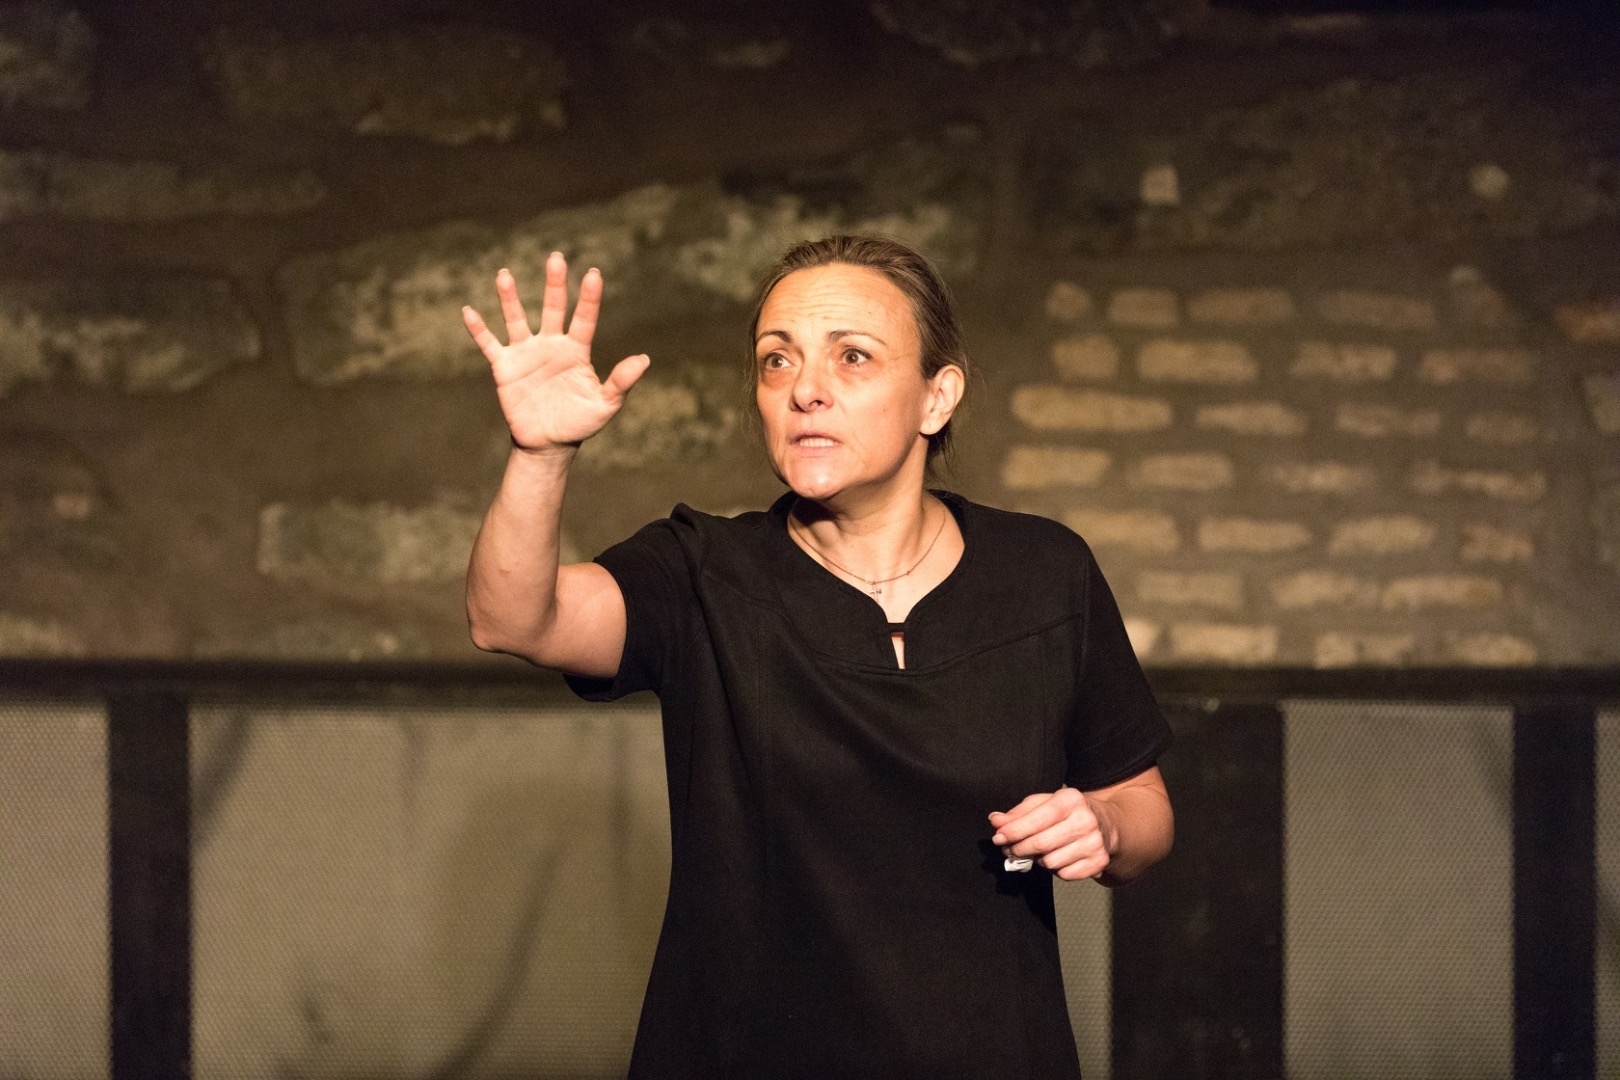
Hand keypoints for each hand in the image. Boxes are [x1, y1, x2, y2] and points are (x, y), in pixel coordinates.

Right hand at [462, 251, 649, 453]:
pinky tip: (468, 311)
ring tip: (504, 275)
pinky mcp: (504, 367)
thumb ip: (621, 382)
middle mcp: (551, 345)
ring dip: (510, 298)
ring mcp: (526, 353)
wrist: (548, 444)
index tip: (594, 274)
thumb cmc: (579, 422)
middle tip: (556, 258)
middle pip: (553, 308)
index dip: (589, 298)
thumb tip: (645, 359)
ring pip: (517, 319)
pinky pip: (489, 344)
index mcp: (576, 351)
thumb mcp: (605, 405)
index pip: (584, 319)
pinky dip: (478, 330)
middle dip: (554, 284)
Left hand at [989, 787, 1112, 881]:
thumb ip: (1017, 813)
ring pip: (1051, 862)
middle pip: (1041, 844)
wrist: (1105, 824)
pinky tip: (1057, 857)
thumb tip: (995, 820)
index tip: (999, 838)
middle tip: (1010, 850)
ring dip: (1038, 860)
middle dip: (1019, 849)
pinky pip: (1064, 875)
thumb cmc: (1067, 813)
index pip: (1036, 819)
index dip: (1013, 831)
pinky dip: (1055, 870)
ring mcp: (1095, 842)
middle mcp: (1086, 819)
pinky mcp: (1099, 861)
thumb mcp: (1043, 804)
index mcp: (1070, 799)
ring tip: (1038, 852)